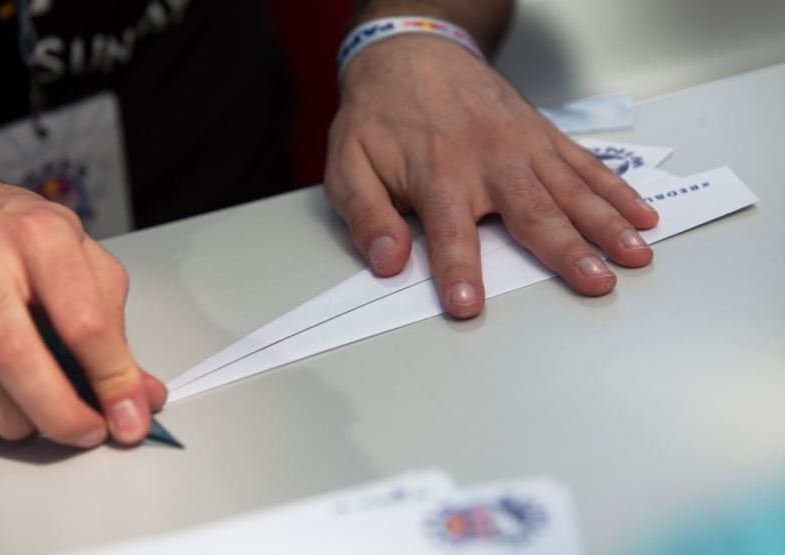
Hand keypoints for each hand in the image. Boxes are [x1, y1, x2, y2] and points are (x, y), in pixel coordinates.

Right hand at [0, 182, 165, 446]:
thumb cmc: (36, 239)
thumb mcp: (89, 265)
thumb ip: (116, 329)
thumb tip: (142, 395)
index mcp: (43, 239)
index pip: (85, 323)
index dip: (112, 378)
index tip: (132, 413)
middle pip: (18, 356)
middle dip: (61, 411)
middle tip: (91, 433)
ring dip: (24, 417)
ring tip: (56, 415)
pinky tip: (20, 401)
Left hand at [325, 35, 658, 317]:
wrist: (411, 51)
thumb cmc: (380, 113)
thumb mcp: (348, 164)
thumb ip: (366, 216)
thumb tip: (388, 261)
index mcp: (439, 174)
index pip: (448, 234)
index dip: (458, 273)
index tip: (468, 307)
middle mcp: (488, 160)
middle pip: (532, 213)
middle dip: (567, 252)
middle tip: (597, 283)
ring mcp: (522, 146)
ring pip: (571, 190)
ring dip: (606, 223)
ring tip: (636, 254)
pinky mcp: (541, 135)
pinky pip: (584, 163)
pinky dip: (615, 188)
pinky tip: (640, 213)